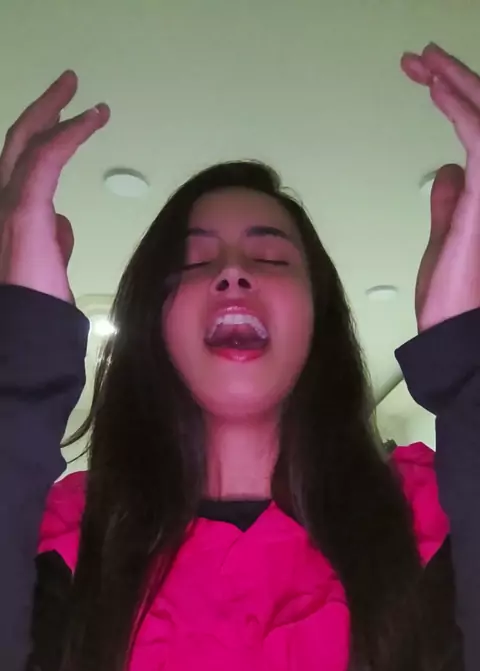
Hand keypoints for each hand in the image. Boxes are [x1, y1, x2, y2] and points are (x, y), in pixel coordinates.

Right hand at [0, 71, 108, 301]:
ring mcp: (5, 203)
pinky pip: (46, 160)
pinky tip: (92, 120)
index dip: (44, 136)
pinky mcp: (23, 210)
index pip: (22, 165)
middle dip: (44, 109)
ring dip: (58, 113)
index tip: (72, 121)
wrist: (27, 330)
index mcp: (6, 213)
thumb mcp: (45, 264)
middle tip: (70, 84)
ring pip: (28, 143)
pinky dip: (69, 135)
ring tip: (87, 97)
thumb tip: (62, 223)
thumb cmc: (37, 305)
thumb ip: (53, 239)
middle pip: (18, 141)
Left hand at [401, 44, 479, 330]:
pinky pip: (479, 138)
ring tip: (425, 62)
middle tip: (420, 60)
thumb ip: (450, 202)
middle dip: (454, 79)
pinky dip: (457, 108)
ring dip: (455, 82)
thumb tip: (447, 170)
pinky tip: (435, 90)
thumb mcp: (446, 239)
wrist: (455, 334)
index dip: (456, 99)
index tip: (425, 79)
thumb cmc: (452, 299)